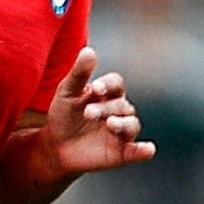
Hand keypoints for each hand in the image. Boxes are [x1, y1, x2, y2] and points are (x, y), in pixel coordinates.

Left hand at [44, 46, 155, 174]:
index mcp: (107, 93)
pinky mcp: (122, 152)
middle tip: (88, 113)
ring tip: (110, 124)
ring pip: (132, 125)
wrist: (56, 146)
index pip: (116, 83)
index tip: (95, 89)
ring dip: (123, 124)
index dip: (108, 85)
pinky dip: (144, 150)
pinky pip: (137, 151)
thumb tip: (89, 51)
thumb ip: (79, 73)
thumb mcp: (67, 92)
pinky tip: (148, 149)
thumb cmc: (63, 114)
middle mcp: (118, 110)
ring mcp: (121, 132)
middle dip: (106, 108)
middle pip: (121, 105)